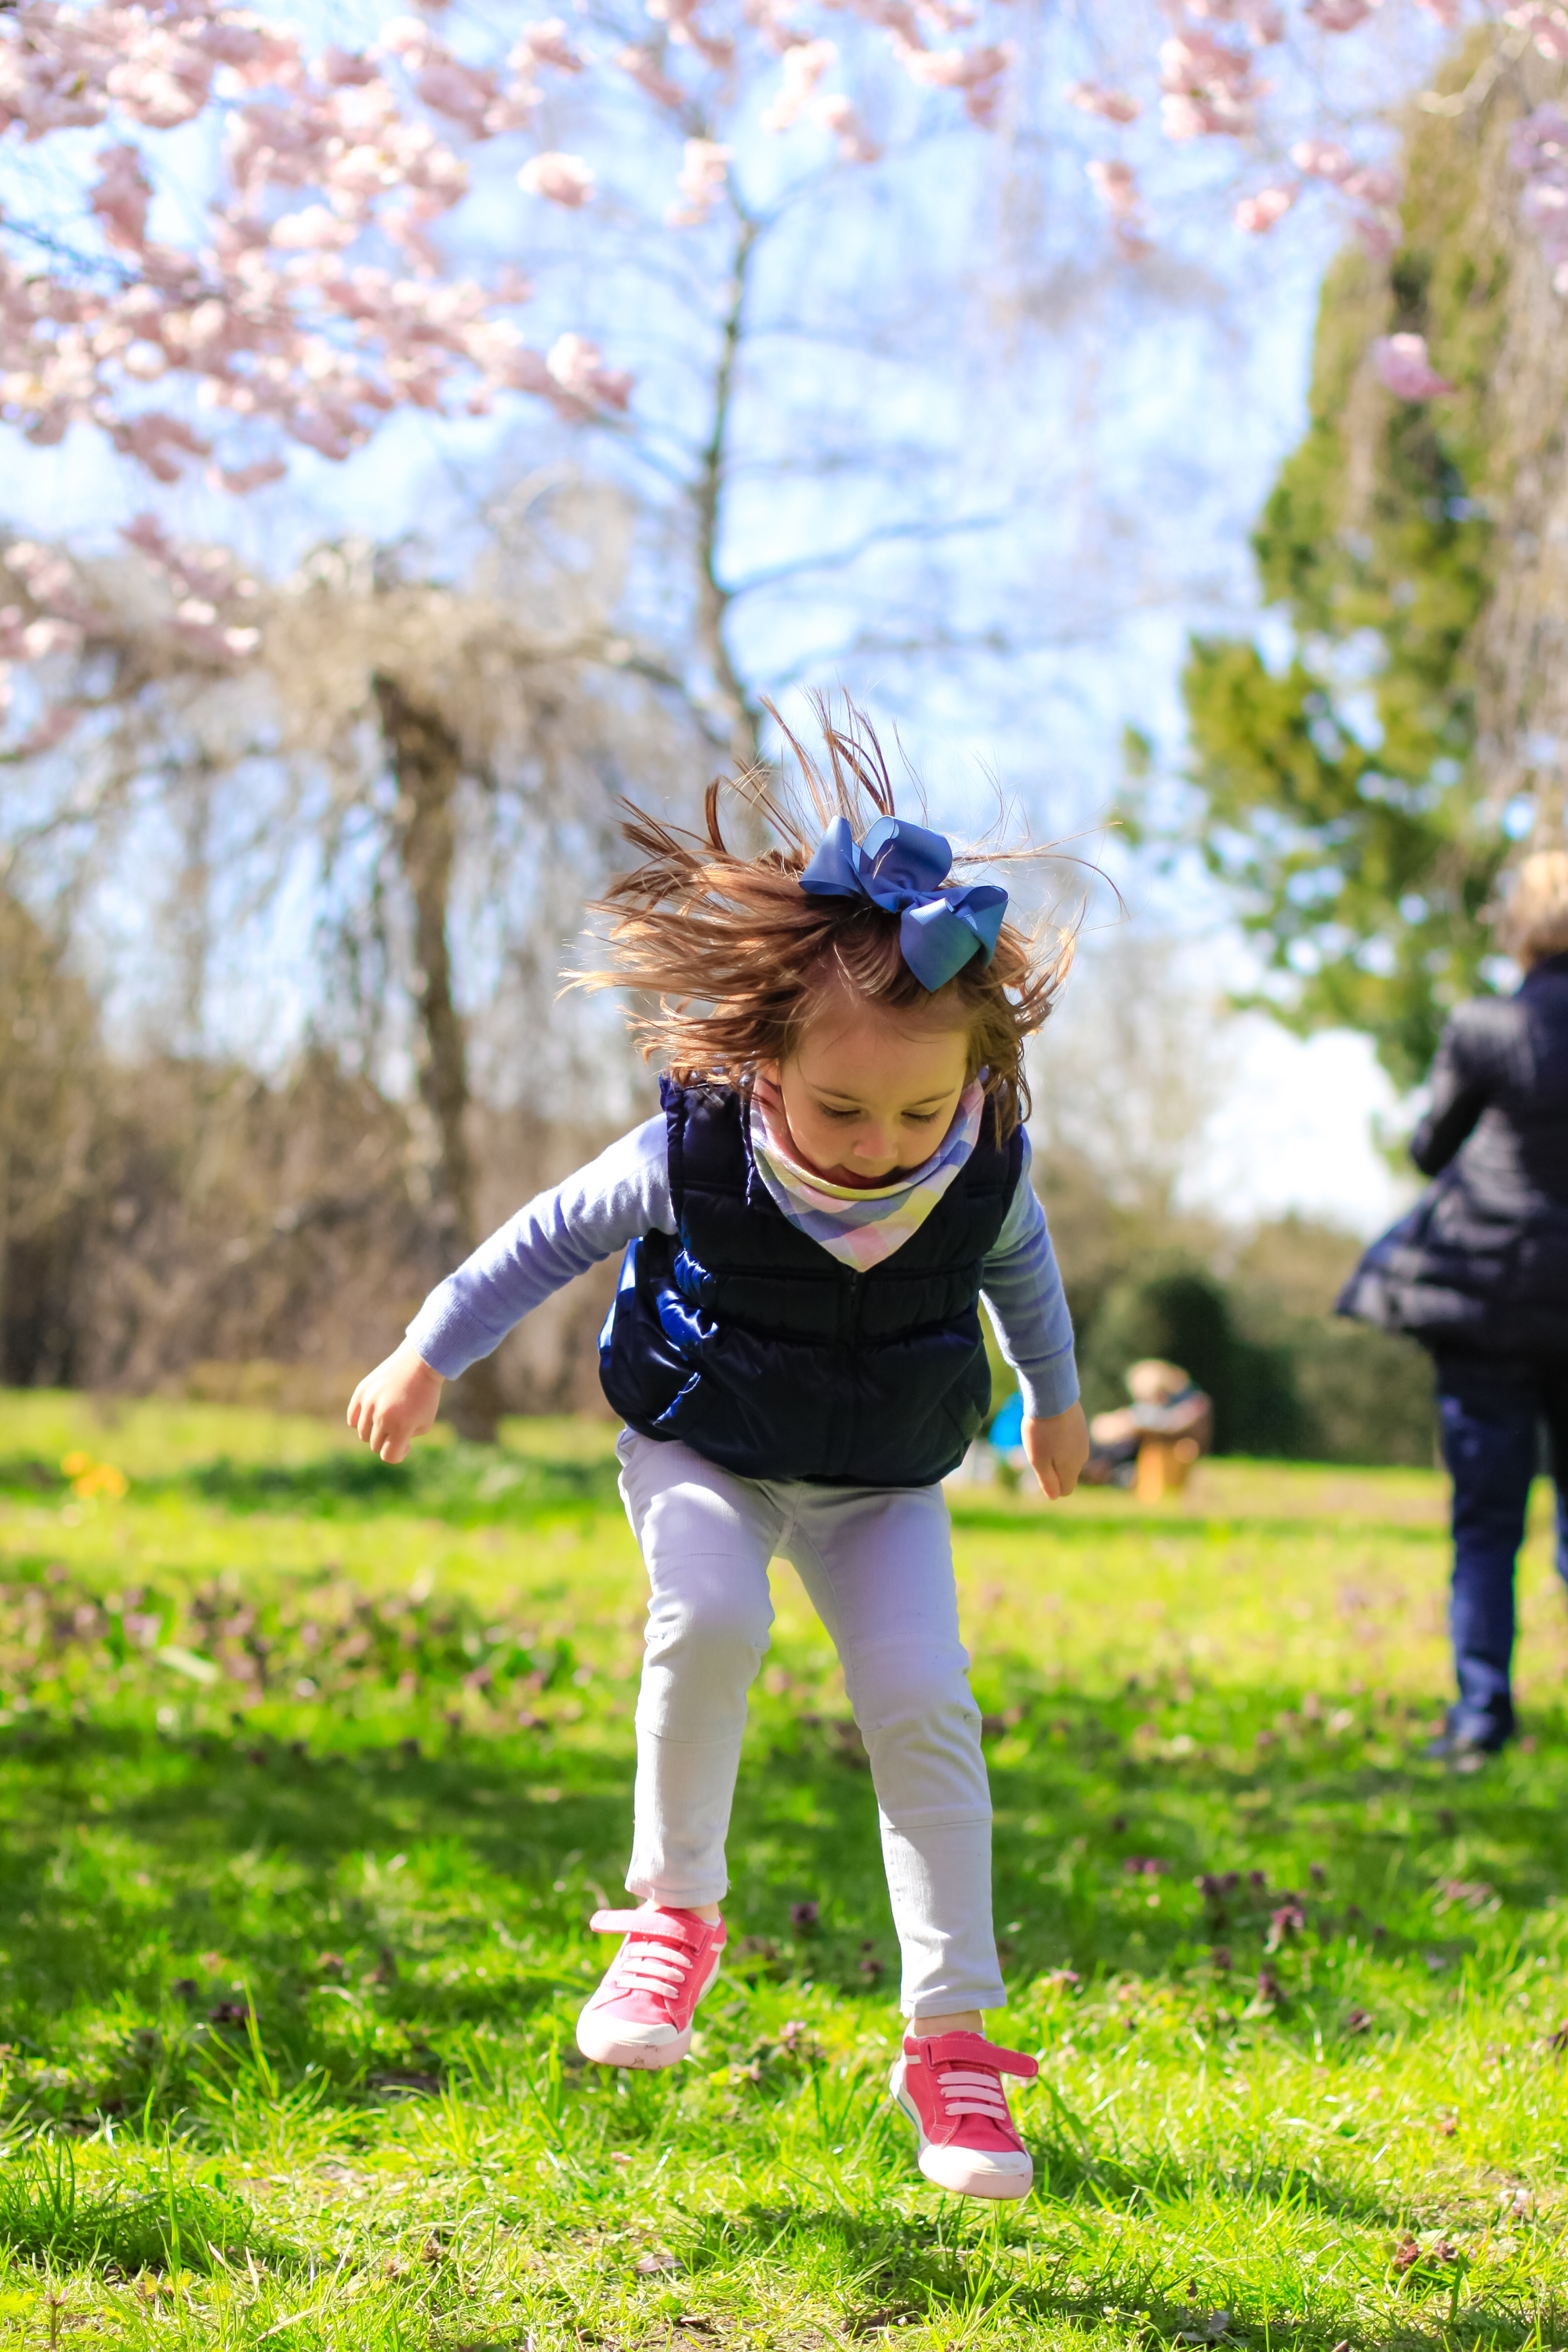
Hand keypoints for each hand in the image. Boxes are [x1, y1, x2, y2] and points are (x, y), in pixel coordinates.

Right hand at [347, 1339, 442, 1463]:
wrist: (420, 1363)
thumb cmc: (425, 1397)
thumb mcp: (424, 1423)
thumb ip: (404, 1440)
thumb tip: (385, 1446)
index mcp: (401, 1426)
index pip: (388, 1456)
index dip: (398, 1454)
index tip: (406, 1444)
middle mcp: (382, 1416)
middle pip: (375, 1445)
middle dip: (387, 1440)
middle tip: (399, 1427)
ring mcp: (369, 1403)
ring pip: (363, 1433)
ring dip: (375, 1431)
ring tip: (388, 1419)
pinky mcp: (361, 1392)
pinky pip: (353, 1418)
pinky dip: (361, 1421)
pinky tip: (375, 1414)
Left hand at [1022, 1401, 1088, 1499]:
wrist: (1054, 1396)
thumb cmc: (1042, 1430)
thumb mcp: (1038, 1459)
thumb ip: (1047, 1480)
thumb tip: (1055, 1497)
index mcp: (1072, 1468)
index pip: (1067, 1490)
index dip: (1052, 1486)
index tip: (1039, 1469)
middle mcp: (1082, 1457)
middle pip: (1068, 1473)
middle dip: (1053, 1468)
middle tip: (1038, 1450)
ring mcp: (1083, 1440)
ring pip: (1069, 1456)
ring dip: (1056, 1452)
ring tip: (1042, 1435)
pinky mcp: (1081, 1426)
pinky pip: (1070, 1441)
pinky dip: (1060, 1438)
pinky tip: (1050, 1425)